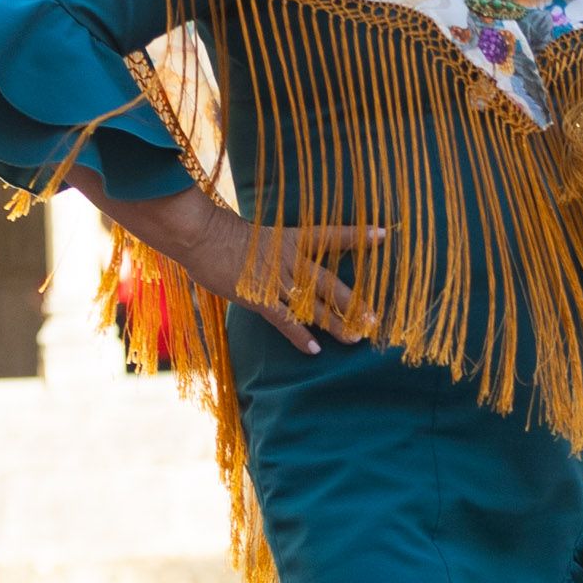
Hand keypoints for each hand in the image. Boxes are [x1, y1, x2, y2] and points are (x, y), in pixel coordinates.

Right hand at [166, 202, 379, 354]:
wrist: (200, 236)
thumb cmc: (219, 233)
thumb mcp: (252, 235)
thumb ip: (268, 249)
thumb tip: (273, 260)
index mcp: (290, 239)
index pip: (330, 236)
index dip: (356, 236)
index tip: (383, 235)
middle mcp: (289, 260)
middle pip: (330, 283)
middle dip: (353, 302)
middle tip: (374, 318)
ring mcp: (276, 280)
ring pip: (313, 305)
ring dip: (335, 324)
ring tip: (355, 338)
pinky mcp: (259, 297)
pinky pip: (285, 320)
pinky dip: (300, 336)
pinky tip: (315, 350)